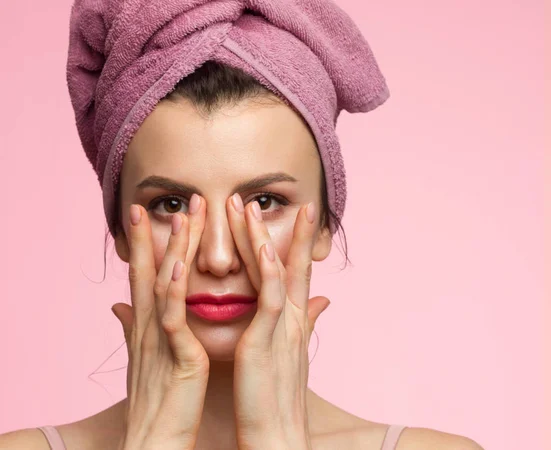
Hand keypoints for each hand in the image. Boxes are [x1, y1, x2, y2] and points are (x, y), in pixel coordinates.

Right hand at [110, 194, 209, 449]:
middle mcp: (150, 326)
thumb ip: (134, 328)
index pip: (147, 276)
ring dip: (174, 248)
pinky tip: (182, 264)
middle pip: (153, 271)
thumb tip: (118, 306)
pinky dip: (175, 290)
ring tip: (183, 215)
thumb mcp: (145, 360)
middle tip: (177, 199)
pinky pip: (173, 318)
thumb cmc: (157, 403)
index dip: (147, 244)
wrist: (155, 443)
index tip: (151, 212)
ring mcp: (160, 339)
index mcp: (149, 326)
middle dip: (161, 234)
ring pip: (165, 285)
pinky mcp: (176, 356)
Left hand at [227, 195, 330, 449]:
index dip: (290, 241)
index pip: (291, 272)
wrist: (277, 435)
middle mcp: (291, 318)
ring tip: (246, 207)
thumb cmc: (275, 398)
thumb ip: (306, 323)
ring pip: (277, 272)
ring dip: (263, 237)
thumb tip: (323, 302)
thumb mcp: (291, 354)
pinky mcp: (271, 340)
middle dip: (276, 228)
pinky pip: (272, 298)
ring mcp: (283, 327)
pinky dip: (271, 271)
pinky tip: (265, 247)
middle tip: (259, 197)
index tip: (288, 213)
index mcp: (290, 321)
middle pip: (288, 263)